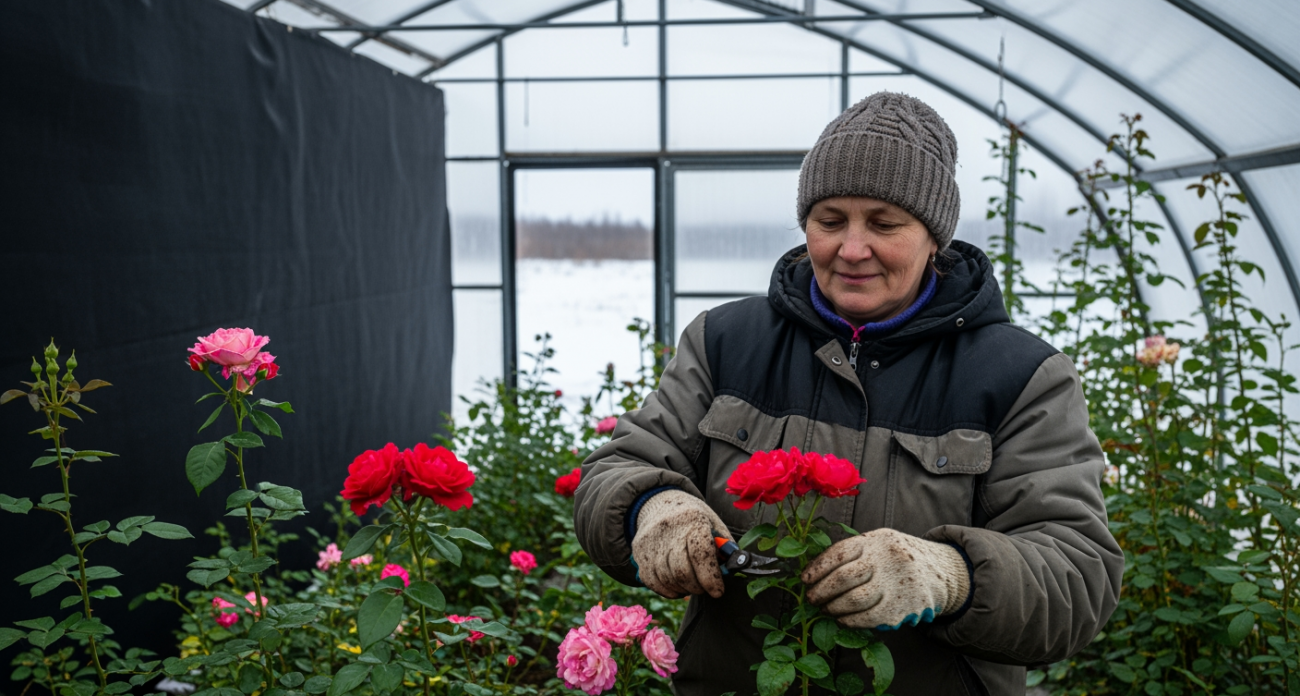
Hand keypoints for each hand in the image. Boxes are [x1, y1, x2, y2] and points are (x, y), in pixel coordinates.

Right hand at [631, 489, 730, 598]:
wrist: (658, 502)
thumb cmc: (693, 517)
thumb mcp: (713, 523)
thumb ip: (725, 546)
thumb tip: (735, 569)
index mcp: (692, 520)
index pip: (700, 554)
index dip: (710, 578)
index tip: (718, 591)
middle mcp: (668, 530)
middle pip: (681, 571)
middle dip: (697, 587)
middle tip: (705, 588)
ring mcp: (650, 542)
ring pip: (666, 580)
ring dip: (683, 590)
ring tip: (692, 585)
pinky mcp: (639, 553)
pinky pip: (652, 582)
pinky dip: (667, 590)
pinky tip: (677, 586)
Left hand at [802, 528, 969, 629]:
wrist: (938, 570)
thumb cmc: (895, 558)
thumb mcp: (877, 544)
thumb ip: (852, 554)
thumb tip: (813, 572)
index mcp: (875, 541)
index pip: (839, 553)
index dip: (817, 568)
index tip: (805, 579)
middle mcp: (886, 559)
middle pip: (843, 577)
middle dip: (821, 591)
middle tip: (811, 598)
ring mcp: (896, 583)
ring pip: (854, 599)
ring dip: (833, 607)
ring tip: (825, 609)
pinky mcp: (902, 606)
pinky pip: (869, 617)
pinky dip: (850, 620)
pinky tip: (842, 619)